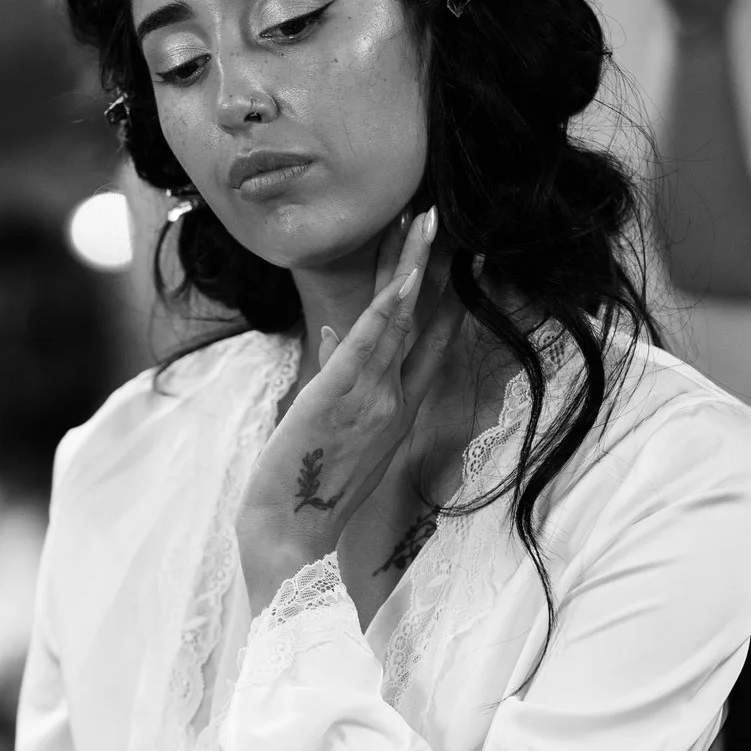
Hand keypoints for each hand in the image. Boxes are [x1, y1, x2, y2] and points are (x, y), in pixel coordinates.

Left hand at [237, 210, 461, 612]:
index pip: (427, 338)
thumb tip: (329, 331)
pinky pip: (367, 346)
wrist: (290, 536)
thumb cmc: (305, 485)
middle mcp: (392, 398)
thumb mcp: (328, 424)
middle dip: (433, 263)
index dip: (445, 292)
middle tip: (445, 213)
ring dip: (411, 266)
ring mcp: (370, 398)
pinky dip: (385, 309)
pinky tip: (402, 276)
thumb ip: (336, 374)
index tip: (461, 251)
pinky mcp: (337, 399)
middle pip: (420, 317)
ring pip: (398, 319)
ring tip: (425, 220)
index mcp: (393, 404)